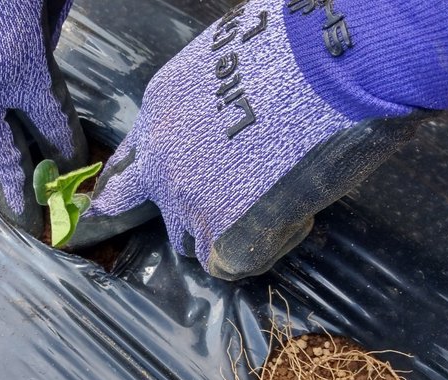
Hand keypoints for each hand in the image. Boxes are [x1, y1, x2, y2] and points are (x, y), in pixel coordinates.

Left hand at [76, 0, 447, 279]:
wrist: (333, 67)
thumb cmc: (297, 48)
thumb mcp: (226, 62)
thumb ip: (209, 104)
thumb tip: (223, 124)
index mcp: (159, 111)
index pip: (128, 163)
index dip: (129, 184)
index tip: (114, 202)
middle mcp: (161, 162)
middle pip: (155, 208)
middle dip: (180, 213)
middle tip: (211, 215)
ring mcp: (187, 203)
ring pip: (189, 241)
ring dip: (218, 233)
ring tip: (264, 211)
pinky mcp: (223, 237)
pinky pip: (228, 264)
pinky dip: (258, 248)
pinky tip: (289, 221)